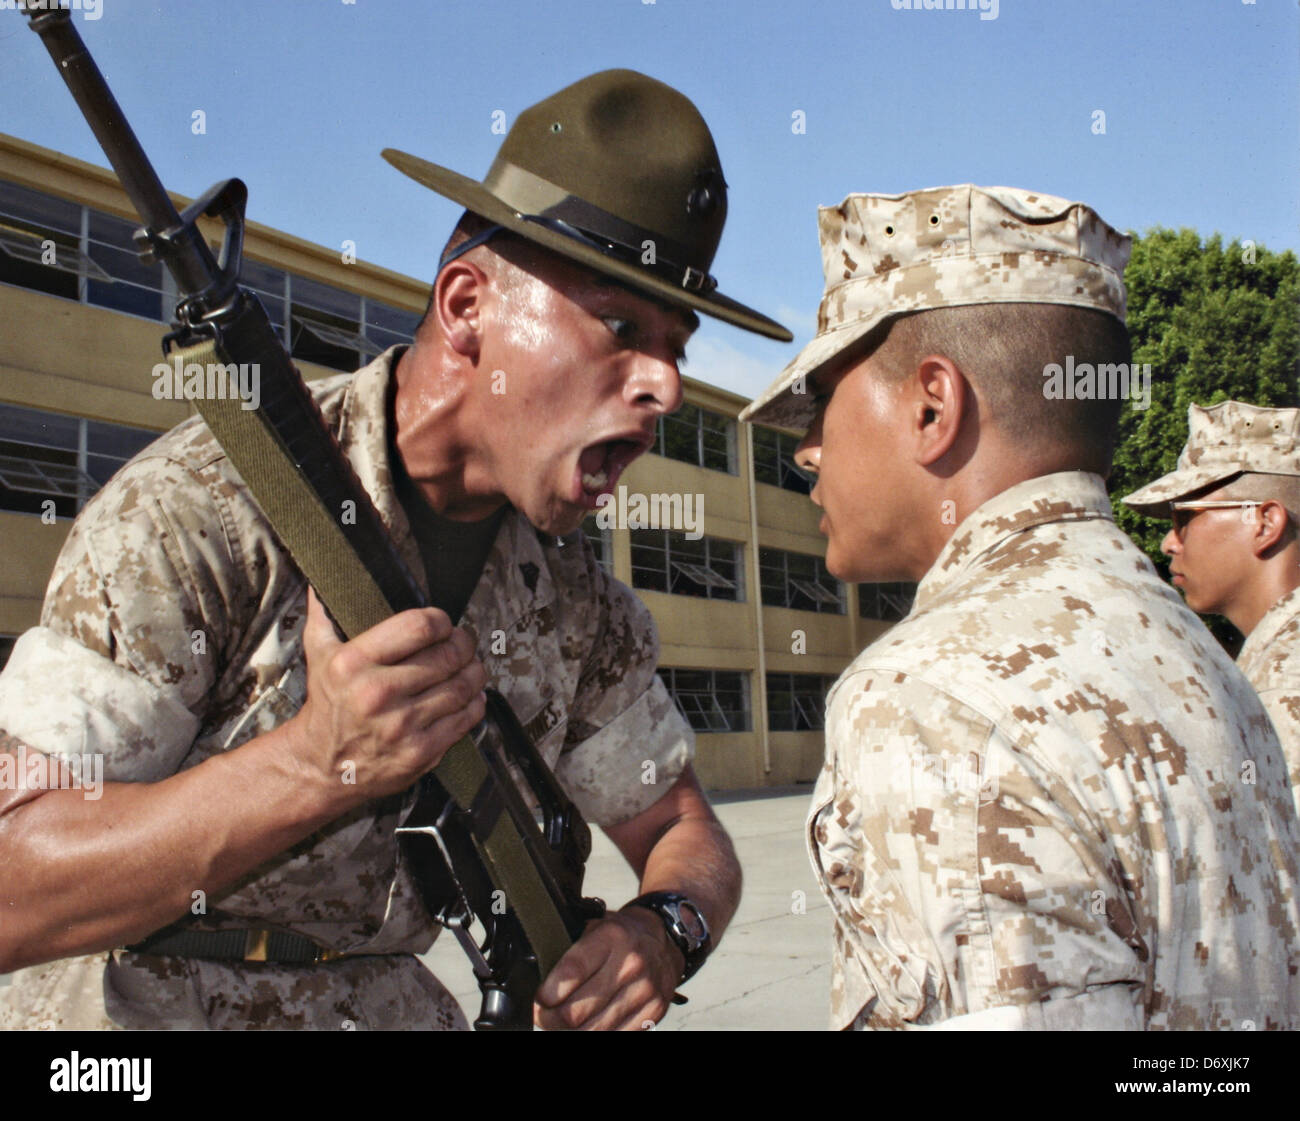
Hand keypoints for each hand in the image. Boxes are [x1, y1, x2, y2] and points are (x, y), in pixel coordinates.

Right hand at [288, 589, 486, 802]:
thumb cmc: (326, 708)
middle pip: (448, 656)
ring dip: (474, 672)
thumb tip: (323, 584)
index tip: (443, 625)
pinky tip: (469, 696)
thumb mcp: (318, 656)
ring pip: (462, 686)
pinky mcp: (420, 751)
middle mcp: (378, 693)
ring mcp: (402, 725)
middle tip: (463, 644)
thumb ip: (325, 616)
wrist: (320, 768)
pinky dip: (475, 704)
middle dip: (463, 645)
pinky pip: (465, 719)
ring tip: (470, 667)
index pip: (419, 626)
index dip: (441, 621)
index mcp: (354, 663)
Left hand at [533, 907, 684, 1030]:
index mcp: (612, 936)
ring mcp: (645, 991)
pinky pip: (616, 1036)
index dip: (547, 994)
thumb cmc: (620, 936)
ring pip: (593, 1030)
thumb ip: (568, 951)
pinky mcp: (654, 1012)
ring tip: (561, 1024)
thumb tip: (538, 984)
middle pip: (577, 1010)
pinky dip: (596, 1035)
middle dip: (551, 1019)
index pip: (571, 972)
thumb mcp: (594, 927)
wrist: (663, 941)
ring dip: (570, 1032)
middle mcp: (631, 964)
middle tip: (543, 1016)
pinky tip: (587, 1027)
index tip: (538, 1000)